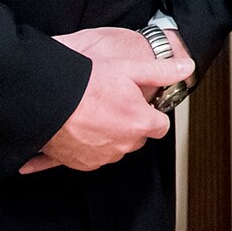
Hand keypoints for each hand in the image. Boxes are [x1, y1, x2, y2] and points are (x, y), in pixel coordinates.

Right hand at [20, 27, 185, 172]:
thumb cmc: (85, 83)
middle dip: (131, 123)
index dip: (152, 113)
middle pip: (137, 137)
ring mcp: (101, 156)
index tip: (141, 104)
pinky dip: (86, 147)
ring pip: (114, 147)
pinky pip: (89, 157)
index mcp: (139, 123)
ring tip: (95, 112)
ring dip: (109, 134)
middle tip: (114, 103)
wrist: (46, 99)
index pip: (160, 125)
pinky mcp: (79, 162)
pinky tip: (79, 132)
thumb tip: (186, 68)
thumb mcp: (128, 68)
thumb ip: (161, 71)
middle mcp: (123, 144)